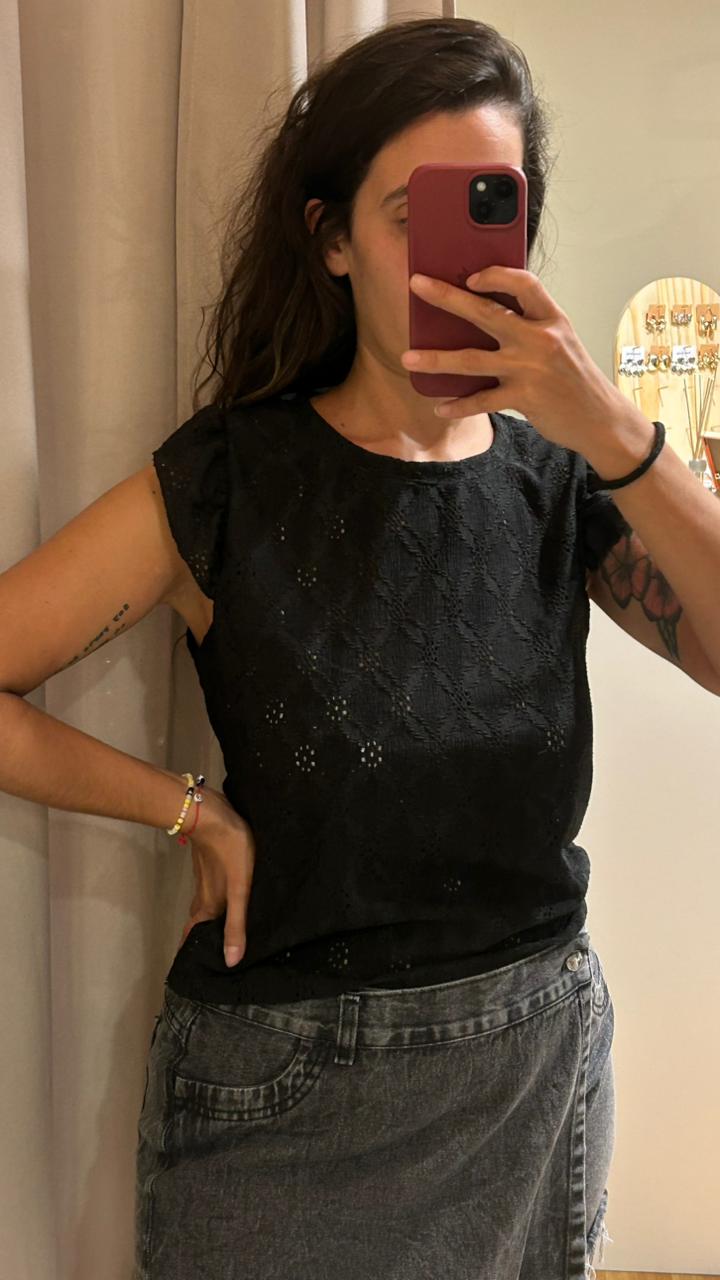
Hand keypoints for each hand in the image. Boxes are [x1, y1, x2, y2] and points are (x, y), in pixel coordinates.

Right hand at [176, 785, 255, 966]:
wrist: (210, 814)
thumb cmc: (229, 851)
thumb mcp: (239, 888)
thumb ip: (237, 923)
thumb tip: (232, 961)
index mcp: (209, 906)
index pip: (195, 936)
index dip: (193, 952)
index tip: (195, 969)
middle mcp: (203, 896)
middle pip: (199, 922)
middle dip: (203, 938)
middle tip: (212, 954)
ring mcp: (205, 878)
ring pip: (204, 905)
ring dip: (210, 918)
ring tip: (222, 930)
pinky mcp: (210, 864)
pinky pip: (210, 888)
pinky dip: (215, 899)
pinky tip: (226, 897)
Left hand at [402, 266, 634, 455]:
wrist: (600, 418)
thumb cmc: (575, 379)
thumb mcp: (561, 341)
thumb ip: (530, 326)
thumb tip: (482, 315)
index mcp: (552, 318)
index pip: (524, 283)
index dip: (496, 275)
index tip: (471, 276)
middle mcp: (541, 339)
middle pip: (486, 313)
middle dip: (447, 297)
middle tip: (417, 285)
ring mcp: (531, 369)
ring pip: (472, 360)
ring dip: (436, 359)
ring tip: (409, 357)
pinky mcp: (525, 398)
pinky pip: (482, 400)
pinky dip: (459, 405)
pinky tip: (441, 407)